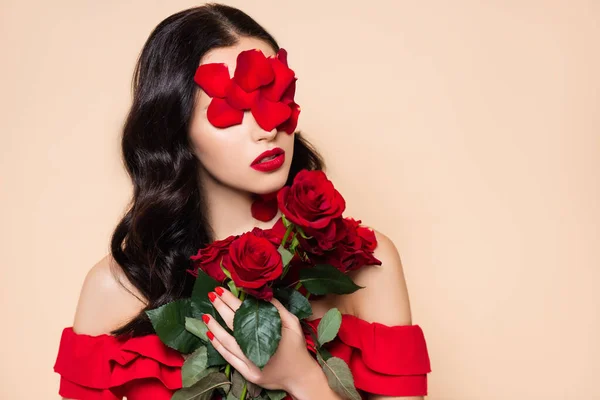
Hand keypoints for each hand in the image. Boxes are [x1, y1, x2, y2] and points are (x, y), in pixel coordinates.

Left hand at [204, 287, 322, 394]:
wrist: (300, 376)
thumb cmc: (297, 347)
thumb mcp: (293, 323)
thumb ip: (277, 308)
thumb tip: (262, 293)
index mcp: (268, 332)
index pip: (244, 312)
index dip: (231, 300)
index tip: (221, 290)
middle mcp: (257, 347)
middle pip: (233, 325)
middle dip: (220, 308)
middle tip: (211, 295)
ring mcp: (250, 362)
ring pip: (226, 342)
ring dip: (214, 327)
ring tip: (205, 316)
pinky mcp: (247, 373)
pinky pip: (228, 358)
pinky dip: (218, 346)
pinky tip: (211, 336)